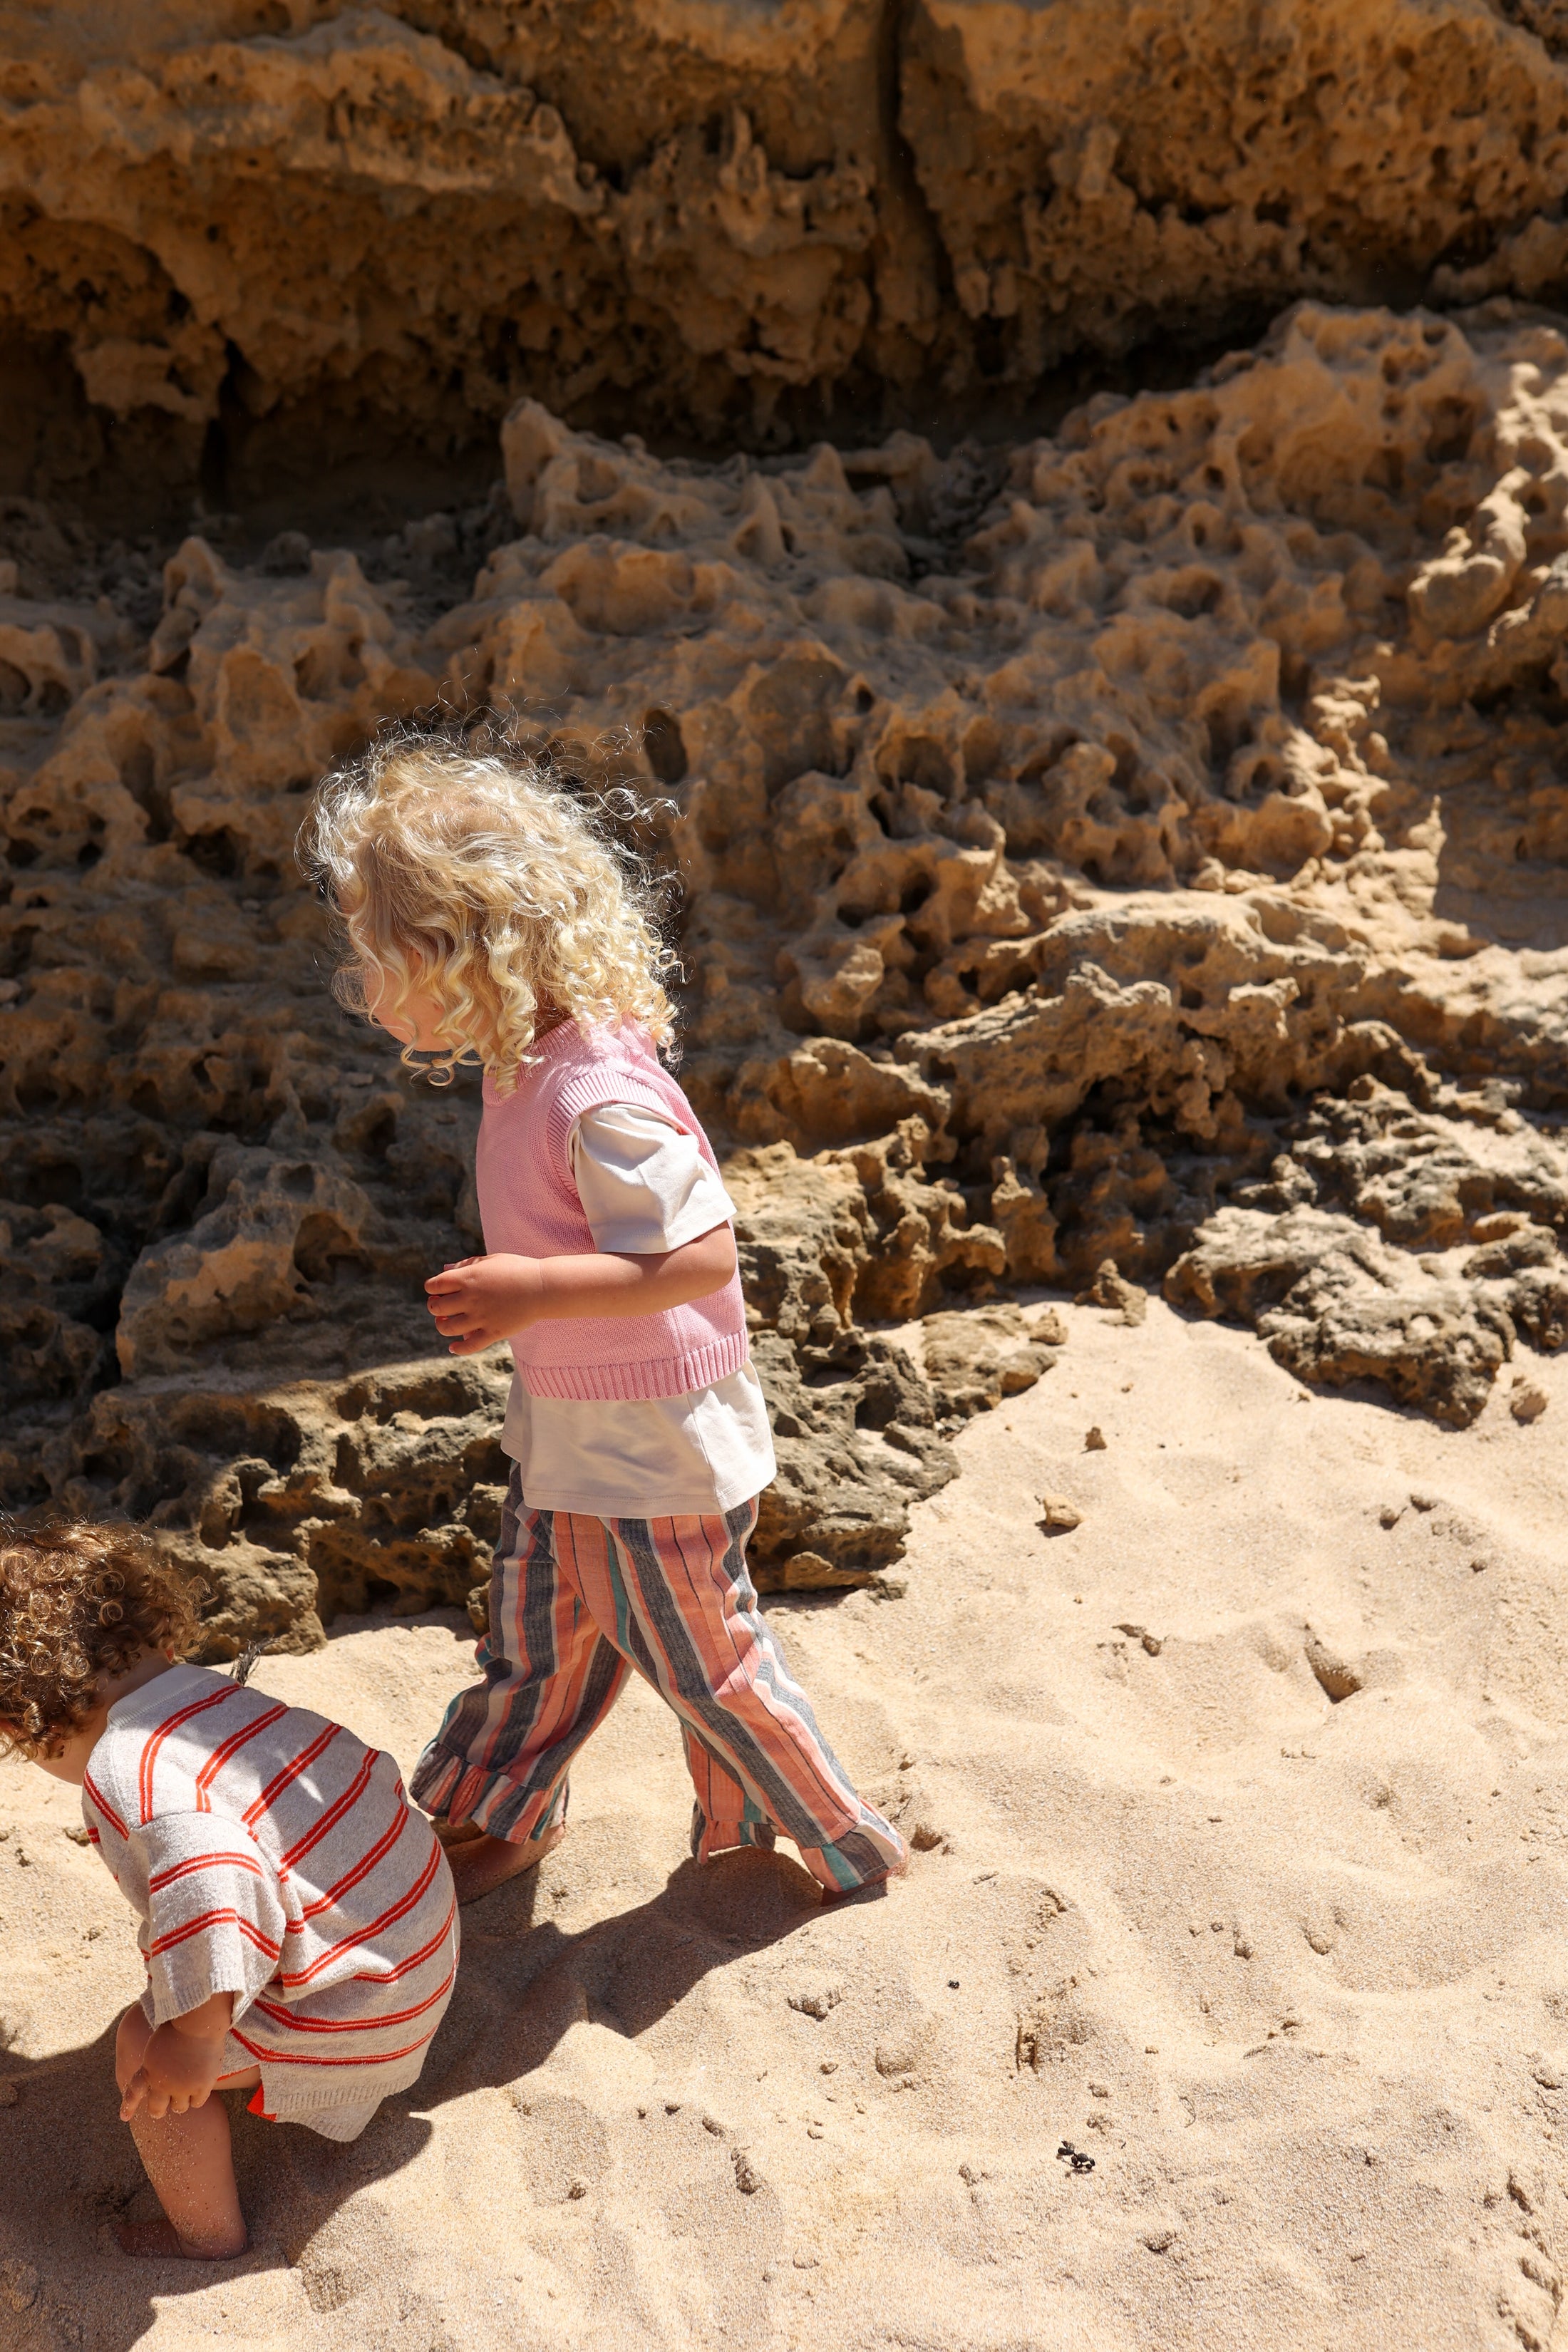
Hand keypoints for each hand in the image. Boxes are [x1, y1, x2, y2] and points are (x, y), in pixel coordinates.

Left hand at [119, 2018, 228, 2122]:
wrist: (198, 2021)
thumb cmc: (179, 2025)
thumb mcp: (157, 2045)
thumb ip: (154, 2064)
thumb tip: (156, 2078)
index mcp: (149, 2070)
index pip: (134, 2092)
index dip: (129, 2106)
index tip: (124, 2117)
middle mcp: (163, 2083)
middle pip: (157, 2109)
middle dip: (159, 2109)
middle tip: (164, 2106)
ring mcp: (182, 2087)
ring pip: (179, 2108)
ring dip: (181, 2100)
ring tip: (187, 2089)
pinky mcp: (201, 2086)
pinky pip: (197, 2102)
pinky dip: (198, 2096)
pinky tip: (201, 2085)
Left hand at [425, 1254, 542, 1353]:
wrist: (544, 1287)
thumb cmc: (518, 1269)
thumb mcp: (491, 1260)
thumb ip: (466, 1265)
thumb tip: (444, 1270)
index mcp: (468, 1278)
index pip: (434, 1286)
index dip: (431, 1288)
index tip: (437, 1290)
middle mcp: (470, 1298)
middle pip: (436, 1308)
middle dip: (434, 1307)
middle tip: (440, 1307)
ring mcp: (481, 1317)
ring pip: (447, 1329)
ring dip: (442, 1326)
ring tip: (445, 1323)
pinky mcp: (493, 1333)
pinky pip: (469, 1346)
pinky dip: (457, 1349)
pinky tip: (453, 1347)